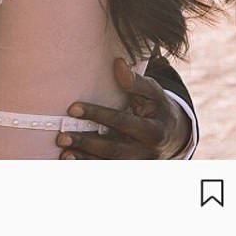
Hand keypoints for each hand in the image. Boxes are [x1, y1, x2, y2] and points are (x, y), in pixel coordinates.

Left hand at [56, 58, 191, 159]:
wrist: (173, 138)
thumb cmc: (158, 109)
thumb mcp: (154, 94)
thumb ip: (137, 82)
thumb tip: (118, 64)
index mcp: (154, 131)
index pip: (122, 122)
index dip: (98, 115)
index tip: (72, 108)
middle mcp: (147, 153)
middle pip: (113, 150)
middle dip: (86, 143)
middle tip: (61, 137)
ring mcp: (137, 165)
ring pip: (108, 165)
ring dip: (84, 160)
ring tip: (63, 152)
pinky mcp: (129, 171)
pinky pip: (106, 171)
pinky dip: (88, 167)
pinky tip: (70, 161)